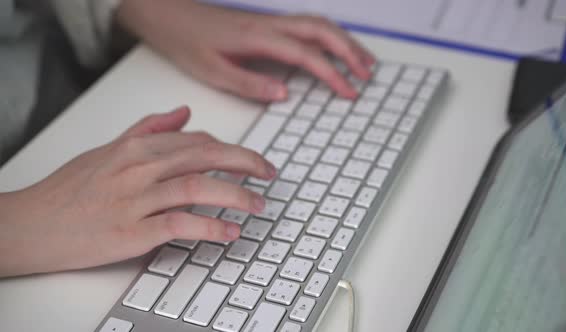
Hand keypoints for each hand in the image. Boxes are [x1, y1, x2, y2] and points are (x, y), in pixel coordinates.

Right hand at [0, 107, 275, 276]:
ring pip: (197, 187)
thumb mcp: (109, 149)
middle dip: (245, 163)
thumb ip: (148, 129)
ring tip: (258, 204)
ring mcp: (135, 199)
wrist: (31, 223)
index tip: (251, 160)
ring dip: (236, 195)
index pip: (197, 141)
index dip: (231, 150)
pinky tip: (229, 232)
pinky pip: (179, 225)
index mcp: (137, 146)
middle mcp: (139, 167)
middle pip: (205, 157)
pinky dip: (209, 227)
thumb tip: (183, 112)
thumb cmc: (70, 189)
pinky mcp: (130, 231)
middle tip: (269, 174)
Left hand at [116, 0, 374, 100]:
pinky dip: (329, 37)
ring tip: (364, 62)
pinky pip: (307, 25)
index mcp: (258, 37)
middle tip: (368, 75)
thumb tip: (284, 94)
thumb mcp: (213, 71)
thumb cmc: (188, 42)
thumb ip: (249, 83)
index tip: (350, 92)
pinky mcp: (267, 23)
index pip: (306, 55)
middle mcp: (269, 24)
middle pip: (322, 30)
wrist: (168, 14)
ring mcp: (270, 21)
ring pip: (318, 24)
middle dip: (350, 51)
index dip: (332, 74)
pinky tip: (335, 49)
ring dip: (345, 41)